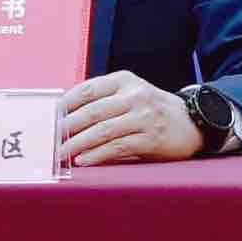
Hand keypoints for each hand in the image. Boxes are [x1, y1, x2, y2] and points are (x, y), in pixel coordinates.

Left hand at [58, 72, 205, 167]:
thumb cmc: (153, 110)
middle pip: (92, 111)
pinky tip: (83, 160)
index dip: (64, 104)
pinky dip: (97, 155)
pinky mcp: (151, 137)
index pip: (87, 89)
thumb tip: (63, 117)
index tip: (47, 117)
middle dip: (66, 127)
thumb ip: (103, 101)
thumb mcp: (130, 95)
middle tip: (49, 140)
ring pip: (102, 130)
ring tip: (61, 153)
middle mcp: (135, 95)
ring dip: (77, 143)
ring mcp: (144, 116)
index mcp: (125, 80)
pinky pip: (118, 147)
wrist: (194, 121)